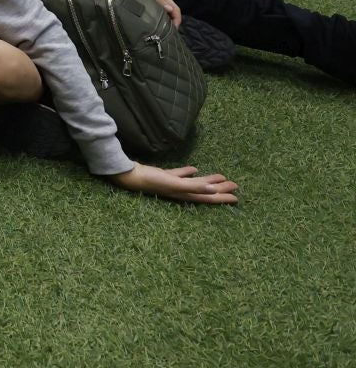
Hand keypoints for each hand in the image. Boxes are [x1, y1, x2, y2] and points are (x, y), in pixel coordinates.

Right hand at [110, 163, 238, 204]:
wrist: (131, 176)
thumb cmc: (152, 181)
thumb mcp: (174, 184)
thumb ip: (193, 187)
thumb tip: (213, 191)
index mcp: (185, 194)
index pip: (208, 197)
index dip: (222, 197)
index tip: (236, 197)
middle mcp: (182, 191)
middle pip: (205, 191)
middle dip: (220, 189)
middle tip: (234, 185)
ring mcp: (173, 184)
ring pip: (195, 183)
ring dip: (207, 181)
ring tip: (220, 177)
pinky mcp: (165, 176)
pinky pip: (181, 175)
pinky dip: (189, 173)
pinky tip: (194, 169)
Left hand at [137, 0, 181, 27]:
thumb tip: (170, 9)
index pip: (175, 8)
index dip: (177, 19)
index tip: (174, 29)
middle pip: (172, 10)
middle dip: (173, 21)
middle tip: (169, 32)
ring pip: (166, 11)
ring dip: (167, 20)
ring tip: (163, 30)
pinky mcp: (148, 1)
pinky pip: (158, 10)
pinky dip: (160, 17)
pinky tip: (155, 23)